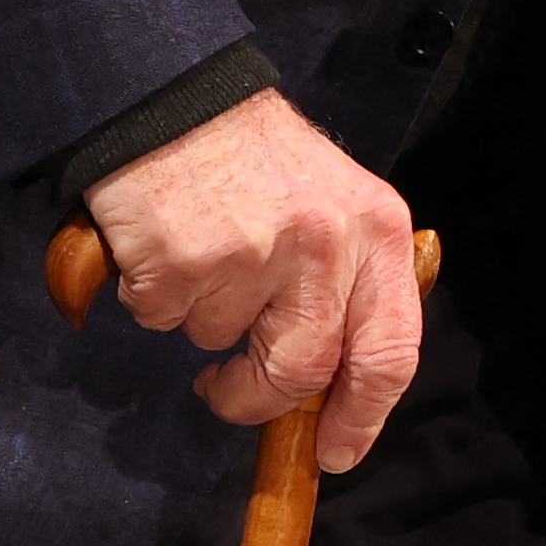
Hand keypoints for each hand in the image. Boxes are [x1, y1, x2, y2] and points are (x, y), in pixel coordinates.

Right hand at [82, 91, 428, 469]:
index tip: (335, 451)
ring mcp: (255, 251)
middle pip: (303, 370)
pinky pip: (164, 318)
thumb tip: (337, 389)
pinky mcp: (185, 258)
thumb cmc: (256, 157)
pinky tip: (164, 244)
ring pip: (222, 342)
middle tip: (227, 389)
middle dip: (258, 398)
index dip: (363, 415)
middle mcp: (326, 243)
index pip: (390, 350)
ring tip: (200, 256)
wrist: (177, 93)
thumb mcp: (336, 203)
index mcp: (378, 231)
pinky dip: (154, 296)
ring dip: (200, 318)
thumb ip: (349, 283)